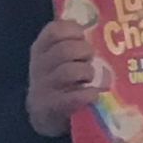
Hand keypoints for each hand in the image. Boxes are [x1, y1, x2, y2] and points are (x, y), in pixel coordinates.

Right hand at [26, 18, 102, 137]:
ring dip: (87, 73)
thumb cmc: (61, 81)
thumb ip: (74, 43)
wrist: (46, 116)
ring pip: (69, 71)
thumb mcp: (61, 59)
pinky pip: (73, 97)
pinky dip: (88, 95)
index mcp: (42, 49)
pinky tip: (93, 95)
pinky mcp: (50, 108)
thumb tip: (103, 27)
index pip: (54, 30)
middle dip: (85, 52)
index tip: (83, 37)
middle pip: (65, 50)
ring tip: (91, 78)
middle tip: (91, 59)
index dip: (74, 30)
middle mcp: (39, 66)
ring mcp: (43, 87)